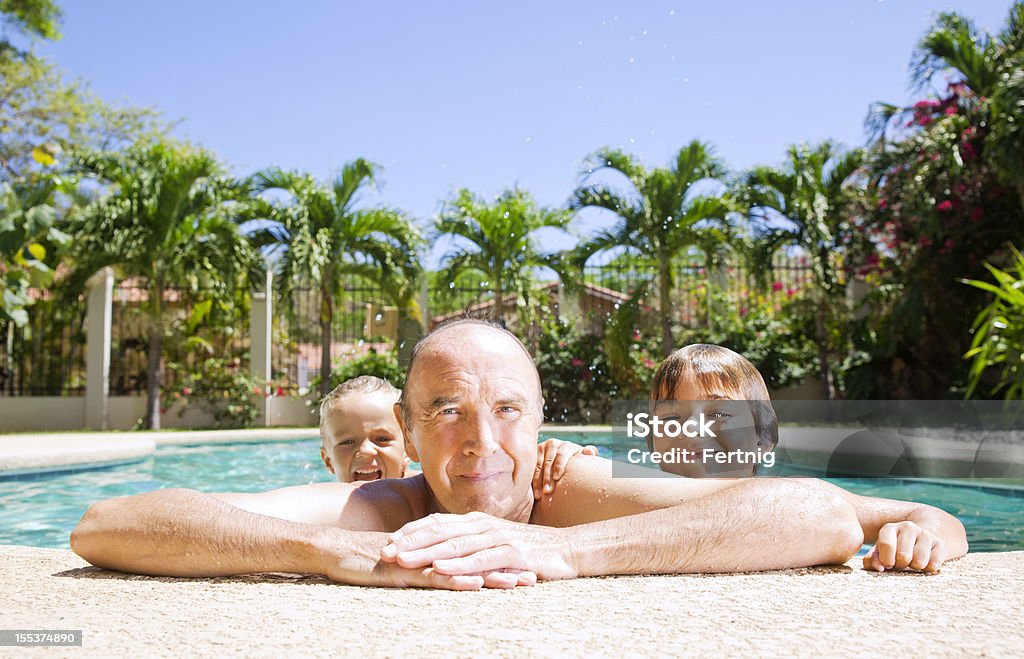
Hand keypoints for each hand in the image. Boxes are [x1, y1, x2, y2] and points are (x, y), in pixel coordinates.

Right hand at [319, 529, 535, 590]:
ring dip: (491, 575)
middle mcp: (430, 551)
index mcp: (432, 550)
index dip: (497, 560)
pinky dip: (456, 580)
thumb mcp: (399, 565)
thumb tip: (440, 573)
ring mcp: (418, 560)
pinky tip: (476, 585)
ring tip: (518, 583)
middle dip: (505, 567)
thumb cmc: (362, 558)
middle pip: (475, 559)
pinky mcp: (403, 570)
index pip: (472, 555)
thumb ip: (421, 567)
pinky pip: (433, 577)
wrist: (331, 548)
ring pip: (461, 567)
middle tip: (535, 575)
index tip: (524, 567)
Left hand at [380, 511, 578, 581]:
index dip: (412, 531)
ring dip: (426, 553)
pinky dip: (459, 564)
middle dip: (410, 542)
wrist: (569, 550)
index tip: (389, 541)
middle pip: (440, 531)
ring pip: (455, 544)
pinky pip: (481, 559)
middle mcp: (484, 525)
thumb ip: (473, 544)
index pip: (438, 523)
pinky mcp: (512, 553)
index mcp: (478, 521)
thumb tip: (445, 552)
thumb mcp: (496, 543)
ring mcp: (498, 537)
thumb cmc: (530, 550)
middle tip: (384, 551)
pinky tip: (441, 569)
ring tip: (403, 560)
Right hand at [534, 438, 597, 497]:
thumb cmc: (575, 463)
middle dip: (547, 478)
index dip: (559, 466)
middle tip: (548, 491)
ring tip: (538, 495)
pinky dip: (530, 480)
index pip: (561, 454)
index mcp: (566, 445)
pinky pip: (529, 468)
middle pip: (548, 462)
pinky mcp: (532, 455)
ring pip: (537, 466)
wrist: (563, 461)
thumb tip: (589, 451)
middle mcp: (552, 444)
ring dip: (537, 482)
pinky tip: (531, 490)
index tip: (557, 478)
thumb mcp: (582, 459)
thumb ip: (588, 455)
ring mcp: (540, 448)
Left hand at [862, 521, 945, 572]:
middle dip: (901, 565)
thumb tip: (880, 568)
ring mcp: (925, 533)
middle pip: (904, 556)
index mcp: (889, 529)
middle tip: (902, 563)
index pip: (887, 545)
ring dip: (915, 568)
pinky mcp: (940, 543)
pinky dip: (928, 569)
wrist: (920, 539)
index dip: (887, 560)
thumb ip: (872, 560)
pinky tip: (925, 562)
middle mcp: (907, 527)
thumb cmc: (894, 551)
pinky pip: (934, 564)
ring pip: (919, 562)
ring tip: (912, 562)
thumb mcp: (880, 553)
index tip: (889, 565)